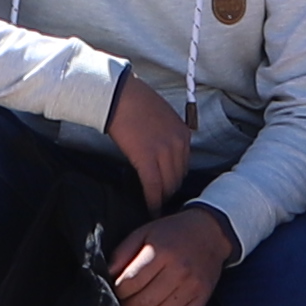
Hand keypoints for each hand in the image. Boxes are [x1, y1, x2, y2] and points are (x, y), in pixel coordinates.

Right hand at [105, 71, 192, 212]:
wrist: (120, 96)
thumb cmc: (137, 103)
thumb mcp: (164, 118)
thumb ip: (169, 136)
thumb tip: (164, 153)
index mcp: (183, 134)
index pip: (184, 164)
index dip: (175, 177)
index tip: (169, 185)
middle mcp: (178, 144)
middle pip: (178, 177)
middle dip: (170, 189)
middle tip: (162, 199)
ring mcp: (164, 153)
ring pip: (168, 184)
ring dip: (162, 196)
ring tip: (156, 205)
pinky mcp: (147, 160)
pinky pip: (153, 186)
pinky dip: (153, 200)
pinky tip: (151, 208)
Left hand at [106, 205, 231, 305]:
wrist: (210, 231)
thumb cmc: (172, 232)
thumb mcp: (144, 232)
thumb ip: (123, 252)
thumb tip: (108, 274)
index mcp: (161, 252)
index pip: (131, 282)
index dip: (118, 290)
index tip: (116, 289)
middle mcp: (179, 270)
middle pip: (145, 301)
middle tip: (124, 303)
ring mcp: (193, 286)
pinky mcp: (203, 297)